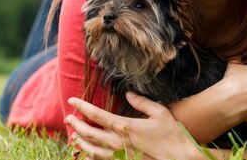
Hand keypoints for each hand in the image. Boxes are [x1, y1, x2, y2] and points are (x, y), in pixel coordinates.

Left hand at [65, 92, 202, 159]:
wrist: (178, 158)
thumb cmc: (171, 135)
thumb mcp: (160, 113)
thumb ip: (142, 102)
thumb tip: (128, 93)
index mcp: (124, 126)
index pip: (96, 115)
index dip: (81, 107)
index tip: (72, 100)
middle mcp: (117, 142)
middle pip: (88, 133)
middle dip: (75, 123)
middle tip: (68, 117)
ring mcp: (118, 156)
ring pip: (91, 150)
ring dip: (80, 141)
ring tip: (74, 135)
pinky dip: (90, 154)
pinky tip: (88, 151)